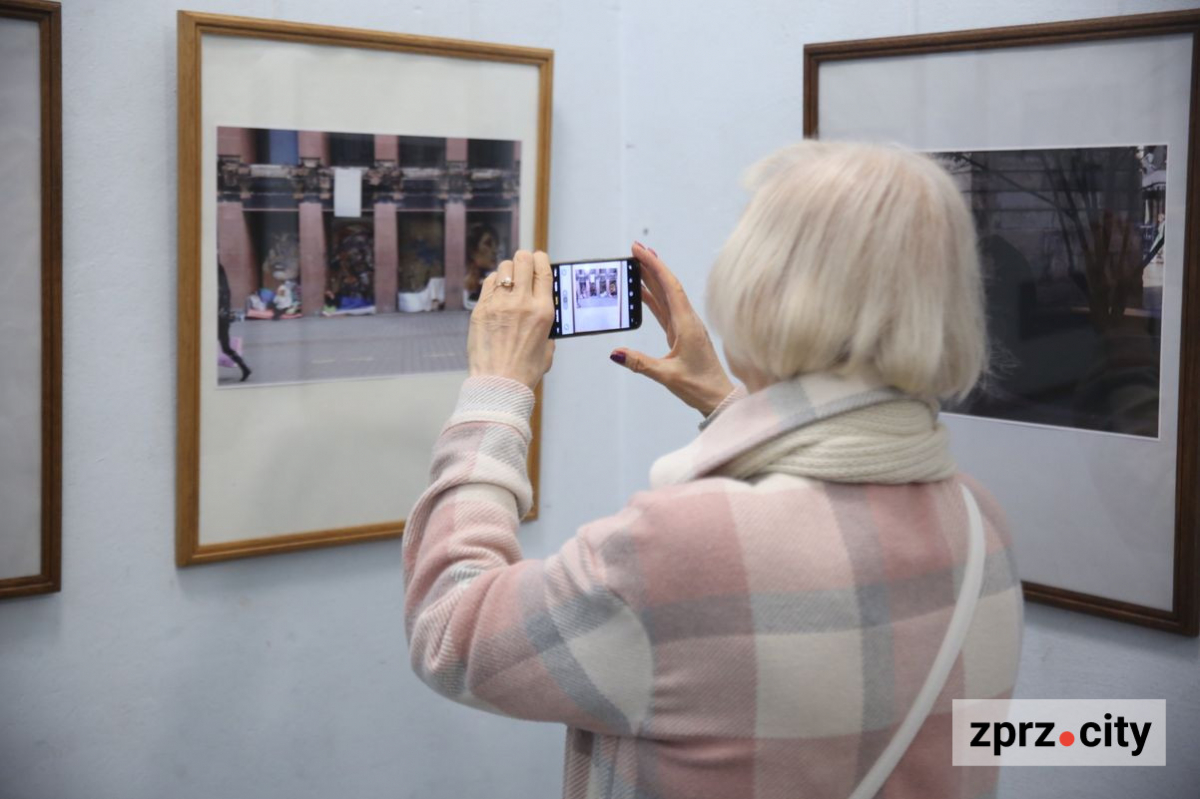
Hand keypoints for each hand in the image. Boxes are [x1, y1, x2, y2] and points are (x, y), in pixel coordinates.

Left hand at [468, 250, 555, 389]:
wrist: (499, 383)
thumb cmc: (524, 371)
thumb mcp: (548, 348)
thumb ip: (548, 329)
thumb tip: (543, 318)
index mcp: (543, 311)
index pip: (543, 269)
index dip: (541, 259)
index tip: (539, 259)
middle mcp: (522, 302)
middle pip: (522, 259)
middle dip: (524, 259)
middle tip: (524, 266)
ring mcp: (499, 304)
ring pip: (504, 268)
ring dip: (508, 270)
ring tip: (509, 280)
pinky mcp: (481, 309)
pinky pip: (488, 283)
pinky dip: (494, 283)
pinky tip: (497, 292)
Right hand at [611, 242, 734, 415]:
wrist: (718, 397)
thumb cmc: (700, 386)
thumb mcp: (667, 375)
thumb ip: (640, 363)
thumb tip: (616, 352)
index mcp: (686, 324)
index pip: (669, 287)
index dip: (654, 265)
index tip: (640, 250)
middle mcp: (687, 320)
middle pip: (668, 285)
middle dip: (652, 265)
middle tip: (635, 250)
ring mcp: (685, 326)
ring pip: (666, 296)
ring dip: (652, 280)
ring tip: (636, 265)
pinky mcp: (682, 334)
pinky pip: (666, 310)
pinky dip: (654, 299)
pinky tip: (643, 293)